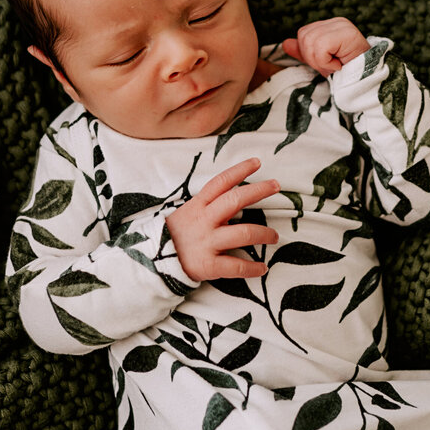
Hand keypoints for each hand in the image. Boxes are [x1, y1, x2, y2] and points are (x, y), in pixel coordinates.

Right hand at [166, 158, 278, 282]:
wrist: (152, 263)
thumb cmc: (173, 237)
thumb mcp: (185, 214)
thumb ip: (206, 206)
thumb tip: (231, 197)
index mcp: (197, 206)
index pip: (220, 183)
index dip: (239, 170)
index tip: (257, 162)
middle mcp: (204, 221)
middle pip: (235, 200)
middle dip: (259, 191)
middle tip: (276, 186)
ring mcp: (206, 243)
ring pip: (243, 233)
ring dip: (264, 233)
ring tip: (274, 236)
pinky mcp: (208, 265)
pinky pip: (236, 266)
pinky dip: (253, 268)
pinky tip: (262, 268)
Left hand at [281, 17, 369, 76]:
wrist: (367, 82)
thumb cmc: (347, 73)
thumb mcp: (321, 63)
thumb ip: (304, 52)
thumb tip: (285, 44)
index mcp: (330, 26)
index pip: (304, 34)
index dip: (308, 53)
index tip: (327, 63)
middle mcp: (337, 22)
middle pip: (304, 37)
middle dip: (313, 58)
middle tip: (331, 66)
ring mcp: (343, 26)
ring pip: (311, 42)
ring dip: (321, 62)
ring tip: (336, 65)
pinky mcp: (347, 33)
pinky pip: (321, 47)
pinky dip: (326, 62)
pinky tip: (340, 65)